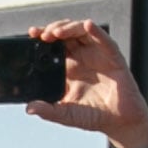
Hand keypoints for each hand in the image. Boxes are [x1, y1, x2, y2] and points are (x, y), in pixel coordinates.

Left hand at [25, 19, 147, 147]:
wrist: (119, 122)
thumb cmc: (93, 116)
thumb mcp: (66, 114)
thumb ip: (48, 111)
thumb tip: (29, 108)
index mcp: (67, 67)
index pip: (52, 45)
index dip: (42, 37)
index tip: (31, 34)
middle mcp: (81, 57)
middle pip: (65, 33)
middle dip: (52, 29)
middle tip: (41, 34)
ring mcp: (97, 54)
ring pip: (82, 31)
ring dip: (69, 27)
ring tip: (57, 32)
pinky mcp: (113, 57)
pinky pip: (104, 40)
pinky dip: (96, 31)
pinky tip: (88, 26)